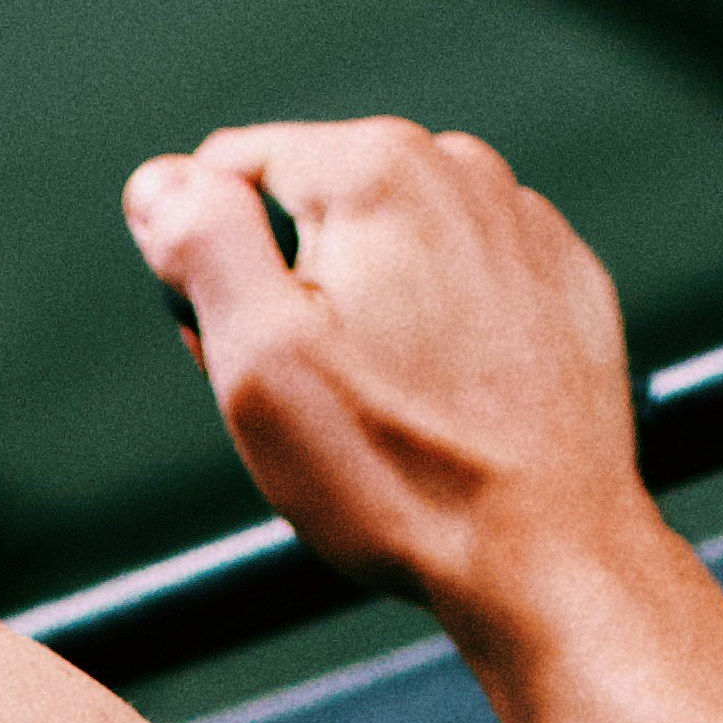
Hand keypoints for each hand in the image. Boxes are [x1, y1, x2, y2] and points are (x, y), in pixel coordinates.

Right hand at [119, 113, 655, 649]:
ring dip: (367, 310)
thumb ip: (199, 244)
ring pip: (392, 243)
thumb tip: (162, 183)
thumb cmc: (404, 473)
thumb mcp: (259, 361)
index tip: (238, 346)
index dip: (209, 262)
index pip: (231, 168)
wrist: (547, 554)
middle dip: (292, 288)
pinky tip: (443, 399)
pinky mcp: (560, 280)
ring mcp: (520, 222)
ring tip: (383, 405)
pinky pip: (465, 281)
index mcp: (373, 168)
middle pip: (315, 205)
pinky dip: (441, 329)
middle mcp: (458, 169)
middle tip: (314, 395)